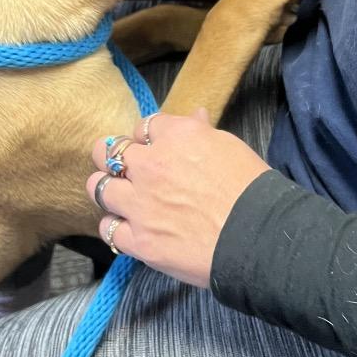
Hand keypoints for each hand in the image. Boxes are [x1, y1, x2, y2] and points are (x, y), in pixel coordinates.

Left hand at [87, 111, 269, 287]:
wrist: (257, 238)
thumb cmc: (251, 190)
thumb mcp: (230, 147)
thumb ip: (202, 132)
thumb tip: (195, 116)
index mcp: (176, 137)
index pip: (144, 126)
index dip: (145, 136)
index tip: (148, 145)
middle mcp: (151, 166)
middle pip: (109, 151)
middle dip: (111, 156)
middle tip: (118, 165)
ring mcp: (140, 204)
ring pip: (99, 187)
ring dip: (106, 188)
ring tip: (115, 194)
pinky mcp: (139, 241)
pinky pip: (108, 229)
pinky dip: (114, 226)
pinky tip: (125, 226)